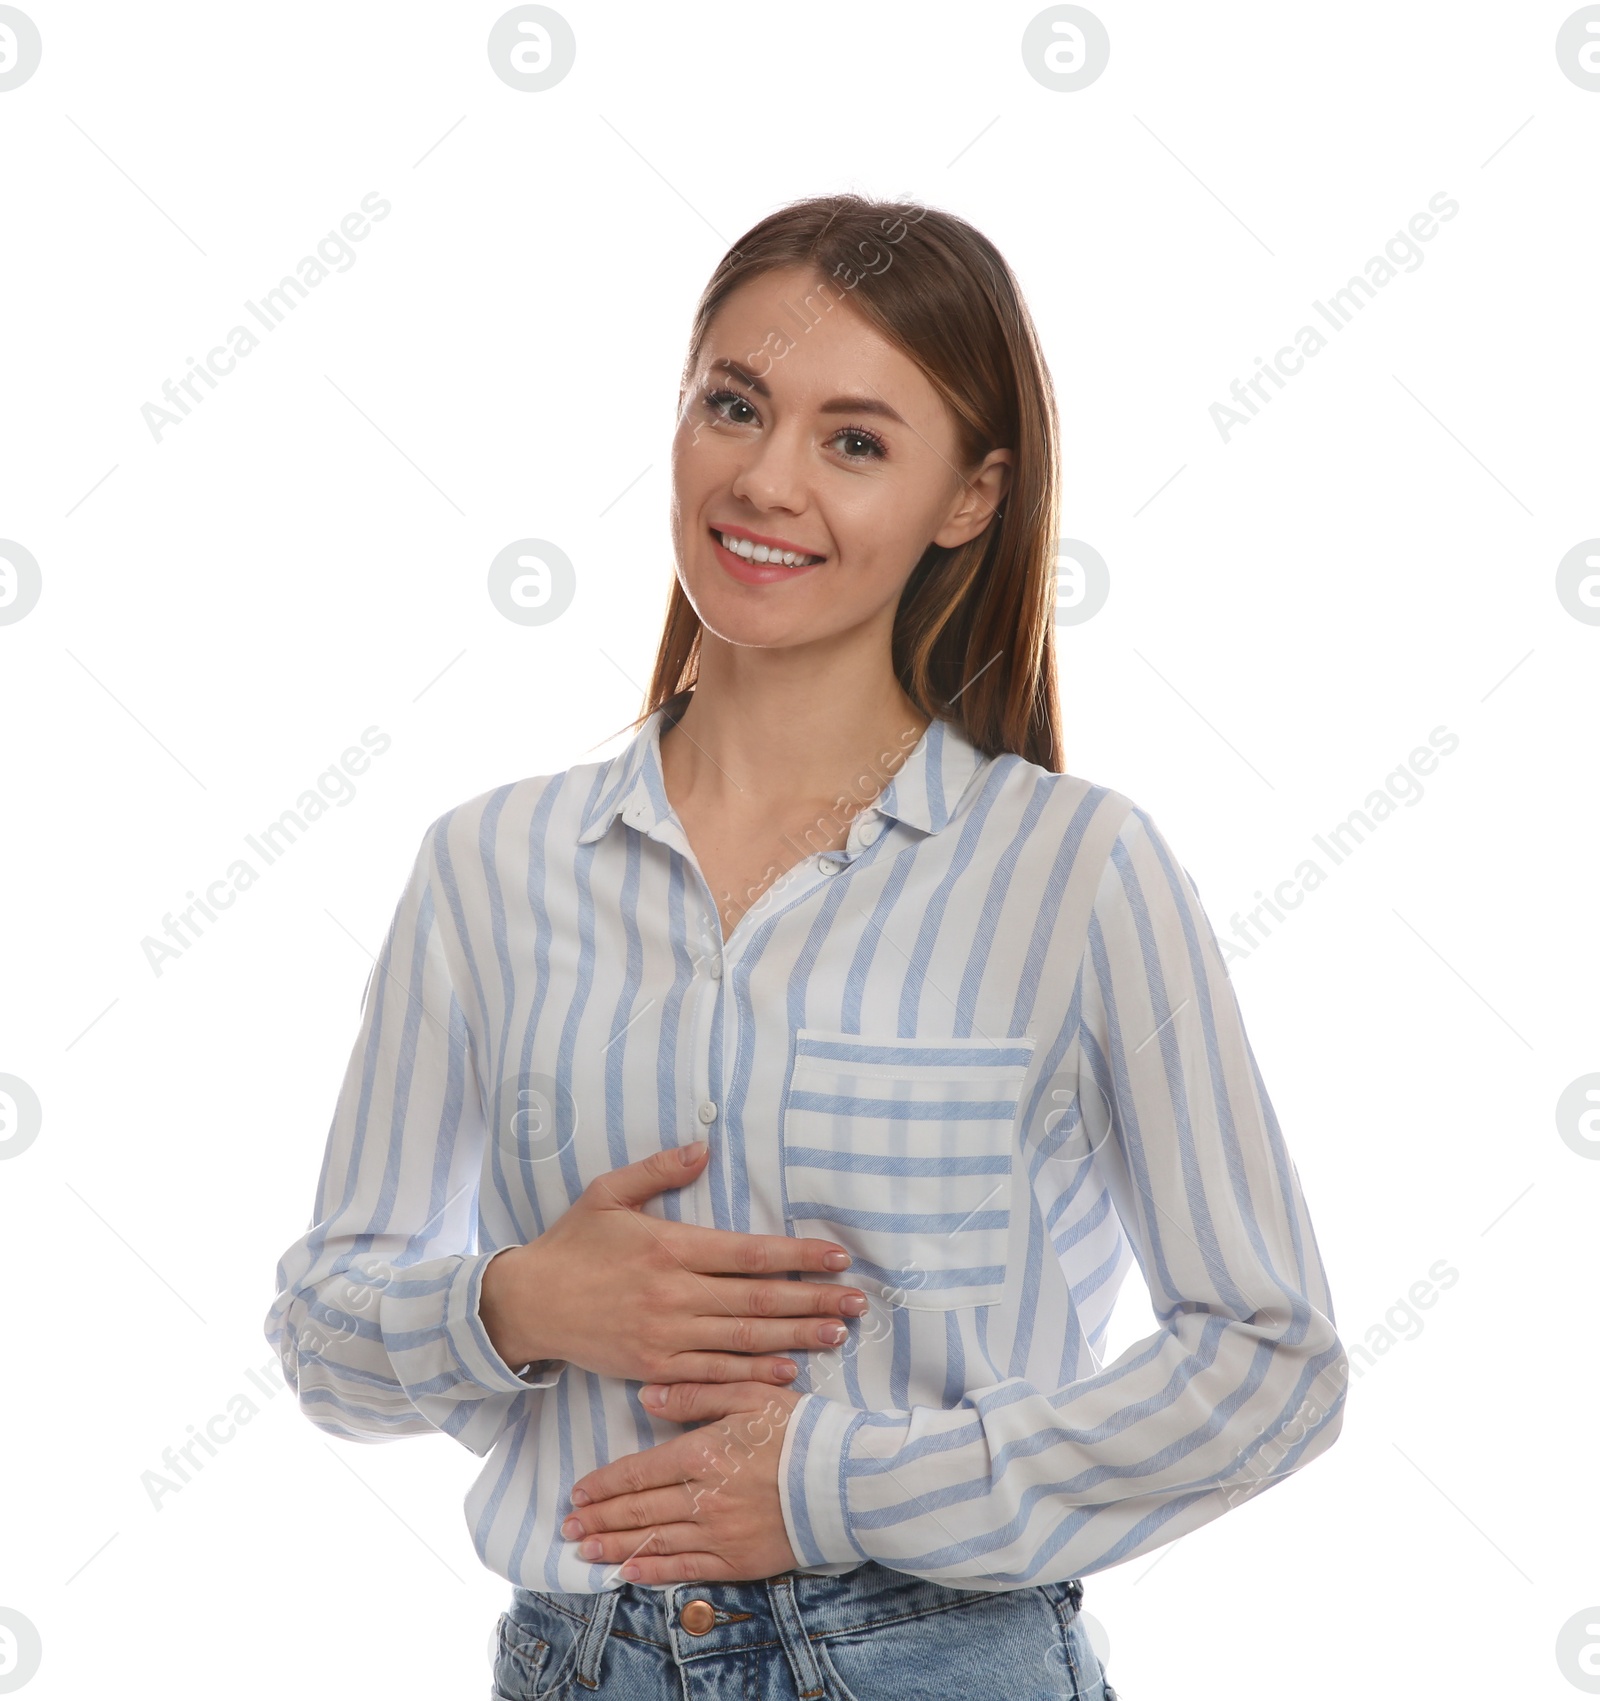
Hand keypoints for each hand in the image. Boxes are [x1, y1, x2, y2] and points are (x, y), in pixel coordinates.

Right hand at [478, 1142, 865, 1387]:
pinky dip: (752, 1375)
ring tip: (836, 1333)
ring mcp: (665, 1336)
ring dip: (795, 1338)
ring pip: (743, 1340)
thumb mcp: (608, 1192)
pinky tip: (786, 1372)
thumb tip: (703, 1147)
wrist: (527, 1303)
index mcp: (670, 1247)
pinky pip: (713, 1374)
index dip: (798, 1256)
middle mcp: (674, 1294)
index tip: (836, 1258)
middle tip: (857, 1303)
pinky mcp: (654, 1367)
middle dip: (813, 1300)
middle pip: (758, 1300)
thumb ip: (658, 1169)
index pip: (750, 1253)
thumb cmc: (571, 1243)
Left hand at [562, 1381, 804, 1583]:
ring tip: (585, 1549)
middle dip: (600, 1517)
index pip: (642, 1470)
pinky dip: (652, 1572)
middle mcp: (705, 1497)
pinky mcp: (739, 1560)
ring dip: (615, 1546)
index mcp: (705, 1452)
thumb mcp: (751, 1394)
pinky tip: (628, 1573)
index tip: (580, 1491)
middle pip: (640, 1509)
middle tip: (570, 1525)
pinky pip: (685, 1569)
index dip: (606, 1482)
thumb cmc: (801, 1429)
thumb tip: (648, 1396)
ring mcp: (720, 1533)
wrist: (848, 1480)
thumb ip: (697, 1392)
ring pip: (654, 1542)